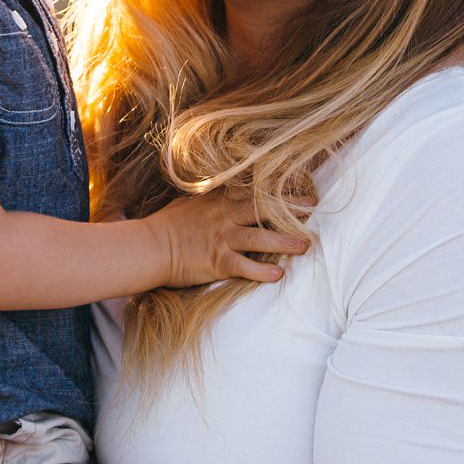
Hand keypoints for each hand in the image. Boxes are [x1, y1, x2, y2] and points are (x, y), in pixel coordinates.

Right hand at [144, 190, 308, 287]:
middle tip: (314, 208)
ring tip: (305, 246)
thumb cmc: (167, 225)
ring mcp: (222, 239)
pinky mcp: (216, 262)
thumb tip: (225, 191)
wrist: (149, 247)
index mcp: (219, 200)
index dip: (279, 190)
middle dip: (290, 209)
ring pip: (259, 238)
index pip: (254, 190)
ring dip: (284, 242)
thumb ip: (213, 197)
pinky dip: (261, 271)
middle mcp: (224, 217)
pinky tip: (278, 275)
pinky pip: (244, 266)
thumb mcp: (191, 202)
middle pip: (263, 209)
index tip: (301, 188)